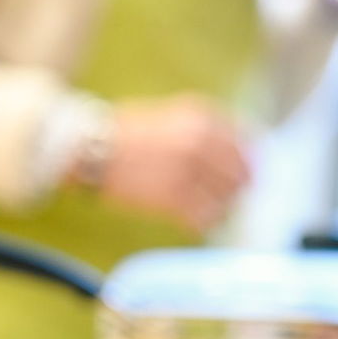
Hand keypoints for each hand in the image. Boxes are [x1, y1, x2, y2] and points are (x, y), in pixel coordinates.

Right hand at [91, 95, 251, 233]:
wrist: (90, 147)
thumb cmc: (128, 133)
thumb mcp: (173, 116)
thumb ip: (207, 131)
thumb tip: (243, 154)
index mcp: (203, 116)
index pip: (247, 144)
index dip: (247, 163)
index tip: (243, 175)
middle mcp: (201, 140)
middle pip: (241, 174)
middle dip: (236, 188)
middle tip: (225, 197)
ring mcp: (189, 168)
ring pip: (227, 198)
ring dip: (220, 207)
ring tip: (204, 209)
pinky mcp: (173, 196)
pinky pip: (205, 217)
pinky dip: (202, 222)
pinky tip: (191, 221)